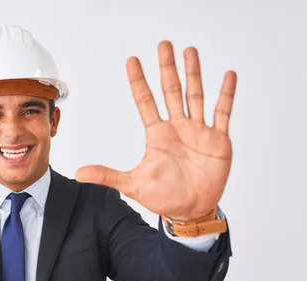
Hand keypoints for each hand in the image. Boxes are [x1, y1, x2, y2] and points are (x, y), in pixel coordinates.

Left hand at [76, 41, 236, 220]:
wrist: (191, 210)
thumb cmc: (164, 197)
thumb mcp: (132, 185)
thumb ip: (107, 176)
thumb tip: (78, 173)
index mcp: (157, 135)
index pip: (145, 101)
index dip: (138, 81)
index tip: (132, 61)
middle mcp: (177, 128)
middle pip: (171, 91)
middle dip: (167, 68)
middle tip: (164, 45)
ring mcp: (198, 132)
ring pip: (196, 96)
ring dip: (194, 74)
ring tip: (190, 52)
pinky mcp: (218, 140)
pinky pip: (222, 113)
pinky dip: (226, 95)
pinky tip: (228, 76)